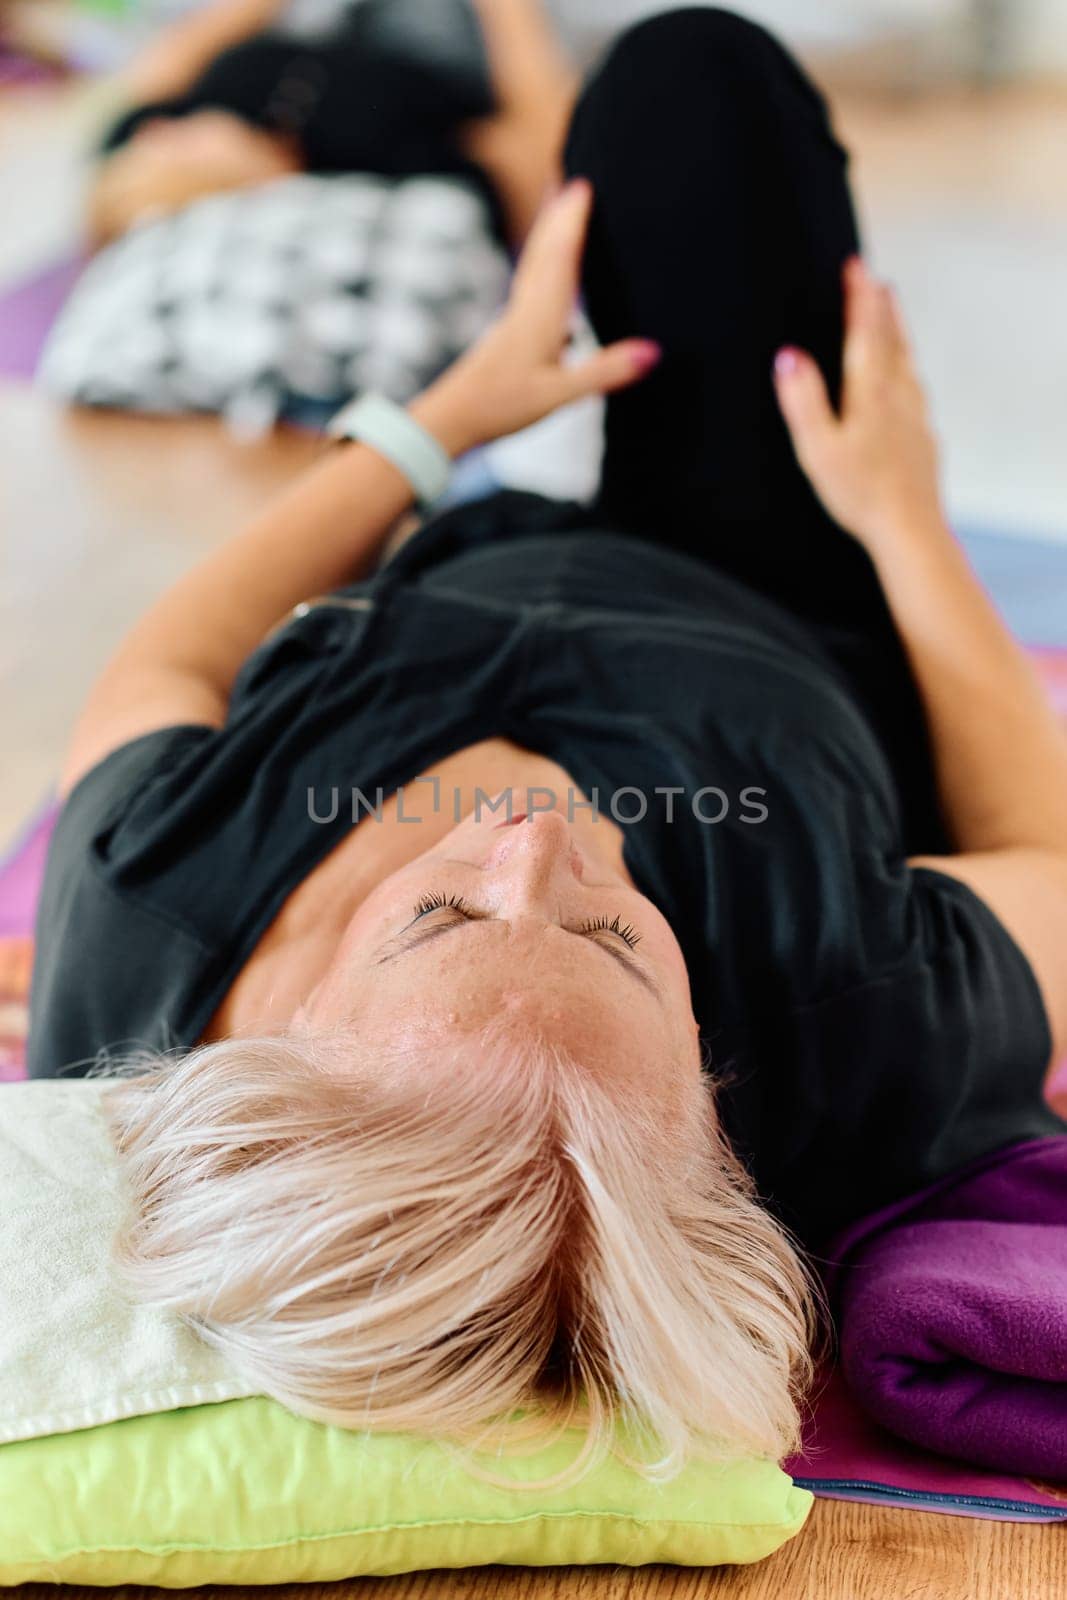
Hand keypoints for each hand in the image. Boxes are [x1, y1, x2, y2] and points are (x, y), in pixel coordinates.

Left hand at [409, 178, 659, 455]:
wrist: (451, 421)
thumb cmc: (501, 407)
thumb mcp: (560, 394)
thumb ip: (606, 372)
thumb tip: (653, 351)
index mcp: (540, 317)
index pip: (561, 257)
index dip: (572, 221)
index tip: (582, 185)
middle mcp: (525, 312)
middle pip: (543, 253)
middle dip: (558, 217)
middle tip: (570, 183)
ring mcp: (513, 324)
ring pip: (535, 272)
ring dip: (550, 243)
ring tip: (562, 223)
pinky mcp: (508, 340)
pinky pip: (533, 298)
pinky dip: (546, 282)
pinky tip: (556, 300)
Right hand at [773, 258, 945, 552]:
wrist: (910, 529)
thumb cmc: (860, 493)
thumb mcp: (818, 449)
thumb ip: (803, 399)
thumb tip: (788, 356)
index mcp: (871, 391)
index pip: (865, 330)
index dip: (859, 296)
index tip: (855, 266)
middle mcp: (899, 395)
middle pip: (891, 337)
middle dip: (880, 305)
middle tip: (874, 279)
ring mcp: (916, 414)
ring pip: (907, 359)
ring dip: (897, 331)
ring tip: (891, 312)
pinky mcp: (923, 436)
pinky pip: (914, 386)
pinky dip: (905, 366)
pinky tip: (905, 377)